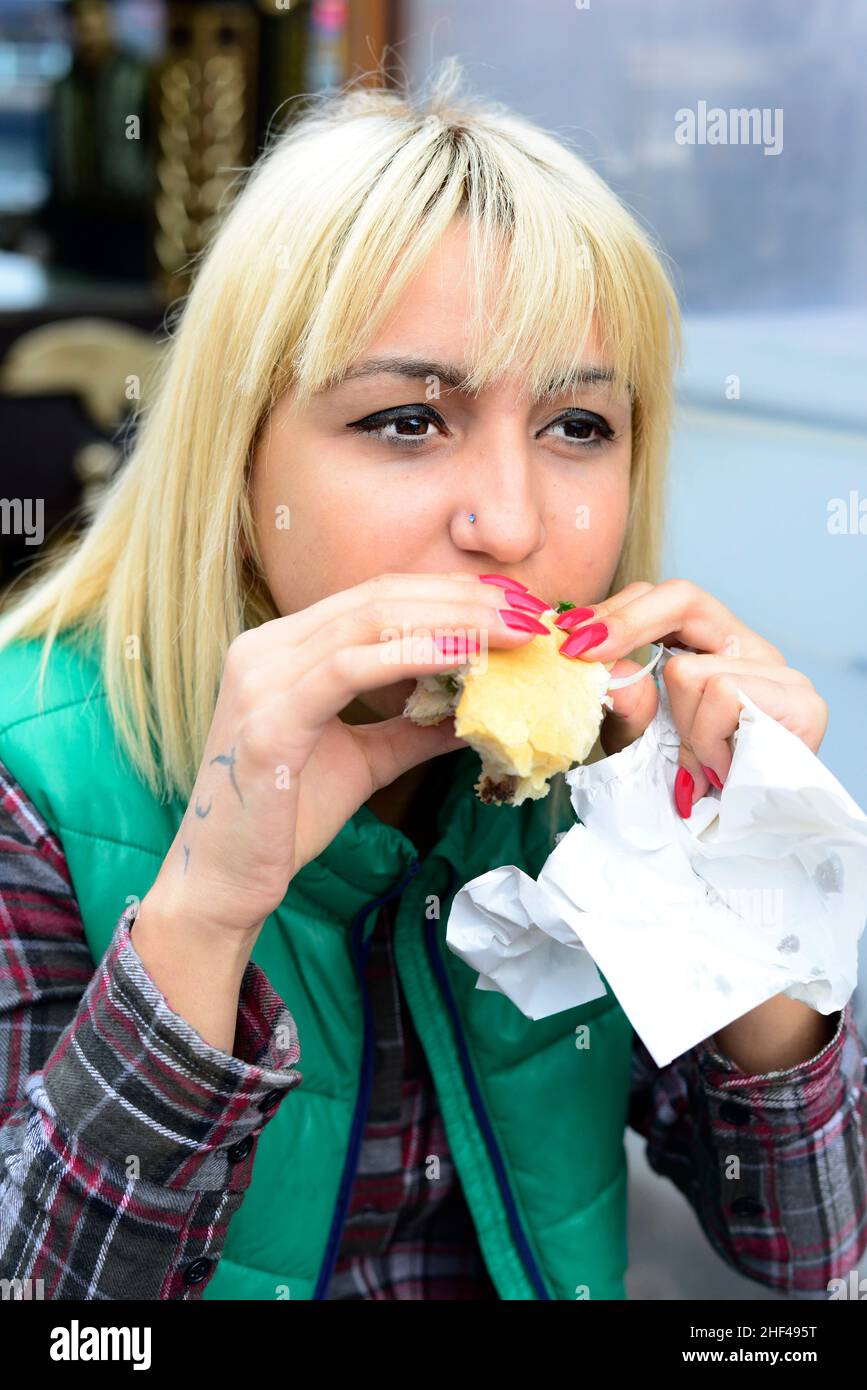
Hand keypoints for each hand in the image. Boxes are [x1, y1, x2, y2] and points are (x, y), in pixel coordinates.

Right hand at [145, 571, 543, 934]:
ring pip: (370, 621)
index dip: (448, 593)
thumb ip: (412, 728)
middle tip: (530, 613)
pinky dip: (412, 655)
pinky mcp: (268, 721)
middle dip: (462, 599)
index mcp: (282, 648)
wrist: (226, 882)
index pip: (376, 597)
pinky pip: (350, 669)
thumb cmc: (285, 820)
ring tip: (513, 631)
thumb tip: (477, 712)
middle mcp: (264, 648)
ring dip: (452, 621)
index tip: (514, 607)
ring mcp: (262, 679)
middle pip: (379, 597)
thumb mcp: (364, 760)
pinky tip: (463, 657)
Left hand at [556, 578, 827, 814]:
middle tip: (583, 652)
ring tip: (699, 762)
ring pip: (691, 669)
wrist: (739, 845)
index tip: (568, 636)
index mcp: (712, 648)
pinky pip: (724, 695)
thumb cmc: (686, 788)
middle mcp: (749, 649)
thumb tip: (606, 663)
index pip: (665, 598)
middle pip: (683, 597)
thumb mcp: (636, 739)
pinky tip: (722, 769)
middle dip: (625, 626)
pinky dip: (708, 740)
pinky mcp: (802, 703)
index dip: (614, 610)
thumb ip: (620, 700)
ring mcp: (781, 673)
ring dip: (679, 726)